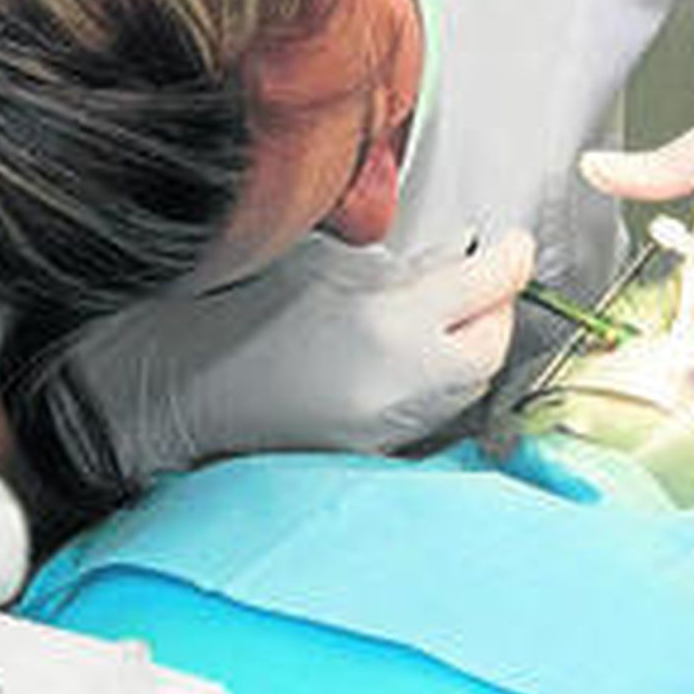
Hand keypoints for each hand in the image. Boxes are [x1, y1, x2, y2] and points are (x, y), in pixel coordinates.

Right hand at [85, 229, 535, 479]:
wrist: (179, 392)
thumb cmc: (235, 317)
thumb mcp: (326, 270)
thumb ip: (403, 267)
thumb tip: (462, 254)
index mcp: (388, 325)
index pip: (484, 287)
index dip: (510, 259)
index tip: (515, 243)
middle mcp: (402, 382)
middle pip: (492, 343)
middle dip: (498, 307)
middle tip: (488, 277)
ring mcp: (391, 424)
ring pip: (472, 382)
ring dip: (477, 343)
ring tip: (456, 310)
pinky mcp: (378, 450)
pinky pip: (438, 409)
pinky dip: (446, 376)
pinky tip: (424, 350)